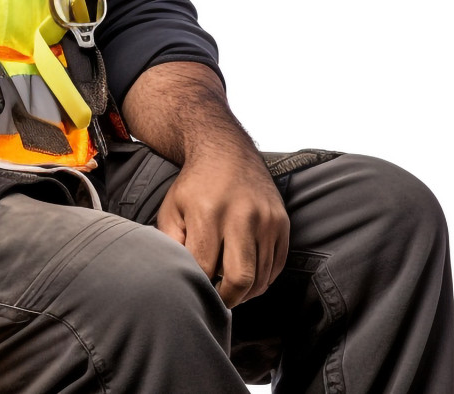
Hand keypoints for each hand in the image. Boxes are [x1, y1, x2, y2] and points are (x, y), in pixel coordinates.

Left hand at [155, 147, 288, 307]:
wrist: (226, 152)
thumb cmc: (194, 185)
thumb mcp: (172, 209)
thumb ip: (171, 244)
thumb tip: (179, 279)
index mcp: (208, 213)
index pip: (205, 269)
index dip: (200, 286)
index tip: (196, 290)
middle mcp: (241, 216)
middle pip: (240, 280)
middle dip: (227, 299)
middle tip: (218, 301)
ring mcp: (266, 220)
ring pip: (261, 278)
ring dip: (246, 292)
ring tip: (230, 288)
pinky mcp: (282, 223)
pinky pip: (277, 266)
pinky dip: (263, 279)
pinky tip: (247, 273)